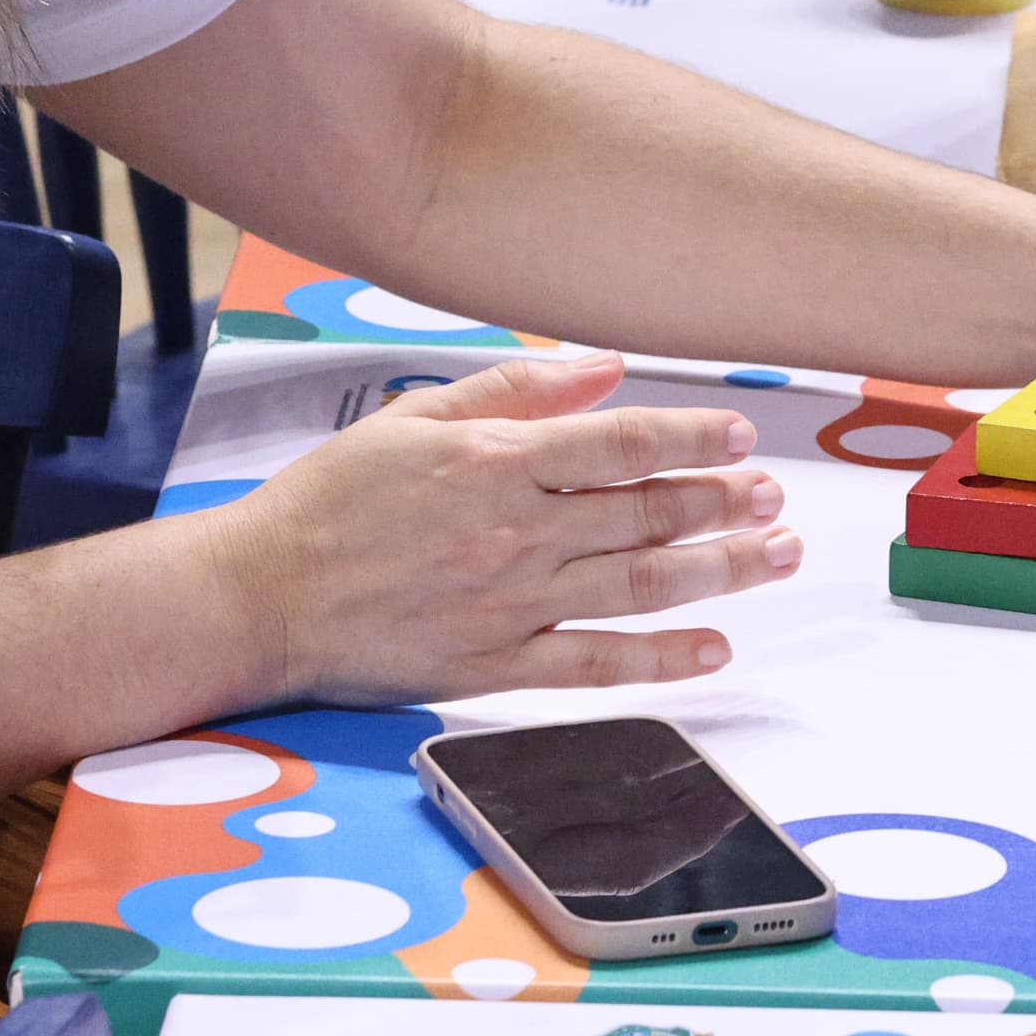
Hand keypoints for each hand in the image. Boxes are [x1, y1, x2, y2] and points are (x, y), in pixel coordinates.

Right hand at [205, 350, 797, 705]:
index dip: (693, 441)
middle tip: (776, 499)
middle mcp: (516, 531)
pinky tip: (715, 649)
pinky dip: (663, 659)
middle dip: (724, 504)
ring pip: (640, 585)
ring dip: (720, 570)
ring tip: (776, 556)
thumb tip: (602, 370)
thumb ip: (513, 390)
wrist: (259, 595)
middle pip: (646, 515)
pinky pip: (597, 664)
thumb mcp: (414, 415)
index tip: (741, 440)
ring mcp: (511, 602)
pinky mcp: (494, 664)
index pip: (622, 445)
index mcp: (498, 462)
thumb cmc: (329, 502)